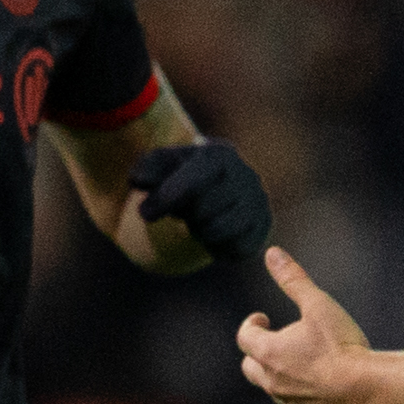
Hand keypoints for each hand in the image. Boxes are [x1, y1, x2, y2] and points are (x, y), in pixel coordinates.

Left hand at [127, 138, 273, 274]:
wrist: (212, 184)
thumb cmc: (179, 174)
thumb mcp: (158, 166)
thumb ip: (145, 169)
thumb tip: (139, 181)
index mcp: (220, 154)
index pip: (191, 185)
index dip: (164, 201)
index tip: (144, 213)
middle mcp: (246, 176)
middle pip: (203, 212)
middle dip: (184, 216)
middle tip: (181, 211)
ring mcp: (259, 202)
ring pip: (220, 233)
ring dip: (200, 232)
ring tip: (197, 221)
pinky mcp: (264, 226)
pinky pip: (237, 249)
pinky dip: (219, 248)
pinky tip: (212, 235)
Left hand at [235, 246, 387, 403]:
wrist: (368, 391)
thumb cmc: (342, 346)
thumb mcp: (318, 305)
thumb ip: (294, 280)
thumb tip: (272, 253)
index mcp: (268, 352)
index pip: (244, 337)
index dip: (251, 325)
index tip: (263, 317)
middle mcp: (272, 381)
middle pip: (250, 367)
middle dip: (258, 352)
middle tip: (276, 341)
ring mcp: (289, 403)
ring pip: (272, 387)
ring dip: (279, 373)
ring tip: (300, 361)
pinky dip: (299, 391)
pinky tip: (319, 383)